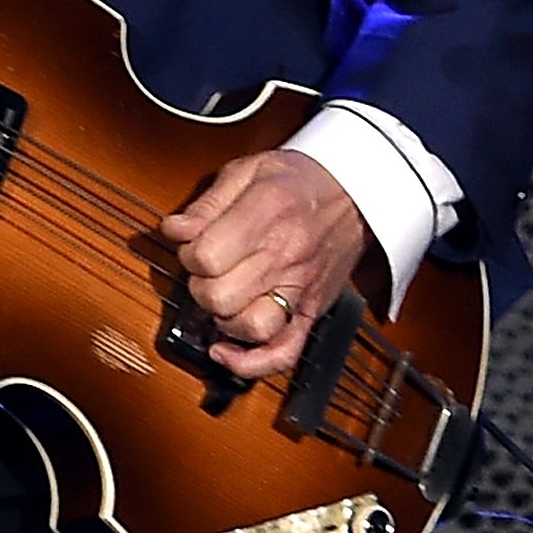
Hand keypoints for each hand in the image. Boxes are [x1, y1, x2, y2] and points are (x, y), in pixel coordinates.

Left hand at [158, 148, 369, 379]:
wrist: (356, 192)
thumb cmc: (300, 180)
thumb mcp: (249, 169)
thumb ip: (208, 203)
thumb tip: (175, 230)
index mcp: (267, 213)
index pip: (206, 256)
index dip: (187, 253)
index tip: (192, 244)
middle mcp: (286, 255)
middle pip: (219, 296)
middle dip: (199, 285)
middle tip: (207, 269)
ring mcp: (301, 288)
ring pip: (249, 328)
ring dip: (222, 318)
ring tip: (222, 297)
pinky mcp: (312, 311)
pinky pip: (284, 353)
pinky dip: (251, 363)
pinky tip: (226, 352)